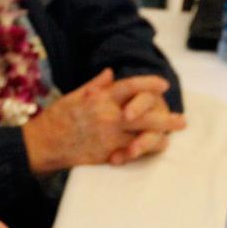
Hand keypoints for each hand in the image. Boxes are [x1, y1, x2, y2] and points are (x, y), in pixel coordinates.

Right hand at [22, 69, 183, 173]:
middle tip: (181, 120)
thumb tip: (110, 73)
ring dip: (159, 138)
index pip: (131, 86)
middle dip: (166, 118)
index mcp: (101, 98)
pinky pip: (131, 153)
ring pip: (143, 137)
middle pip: (145, 115)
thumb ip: (95, 85)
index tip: (163, 84)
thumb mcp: (74, 95)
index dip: (149, 84)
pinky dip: (142, 152)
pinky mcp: (107, 154)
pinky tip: (151, 151)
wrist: (44, 144)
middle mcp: (108, 116)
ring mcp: (109, 137)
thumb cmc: (57, 118)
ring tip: (169, 139)